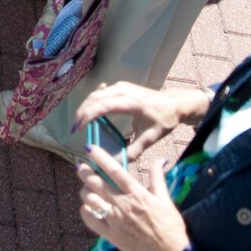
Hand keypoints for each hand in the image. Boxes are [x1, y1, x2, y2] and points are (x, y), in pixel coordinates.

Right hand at [75, 81, 195, 152]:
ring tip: (79, 123)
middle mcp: (124, 90)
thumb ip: (135, 150)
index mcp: (132, 102)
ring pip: (96, 93)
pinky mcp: (121, 87)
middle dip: (82, 112)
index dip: (88, 115)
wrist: (175, 103)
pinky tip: (88, 113)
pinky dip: (92, 102)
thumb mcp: (152, 137)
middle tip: (75, 129)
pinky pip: (101, 92)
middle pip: (95, 97)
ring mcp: (121, 86)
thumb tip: (118, 164)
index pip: (103, 105)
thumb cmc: (164, 119)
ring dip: (86, 107)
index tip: (78, 129)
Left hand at [76, 149, 190, 250]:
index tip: (89, 147)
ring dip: (85, 191)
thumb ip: (158, 178)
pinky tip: (87, 207)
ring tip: (85, 187)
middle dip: (85, 172)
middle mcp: (123, 205)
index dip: (100, 157)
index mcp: (137, 193)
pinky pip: (91, 221)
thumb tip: (160, 159)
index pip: (114, 170)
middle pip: (97, 183)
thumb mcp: (165, 199)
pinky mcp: (111, 235)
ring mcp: (115, 221)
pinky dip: (86, 211)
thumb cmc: (170, 226)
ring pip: (91, 200)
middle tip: (80, 167)